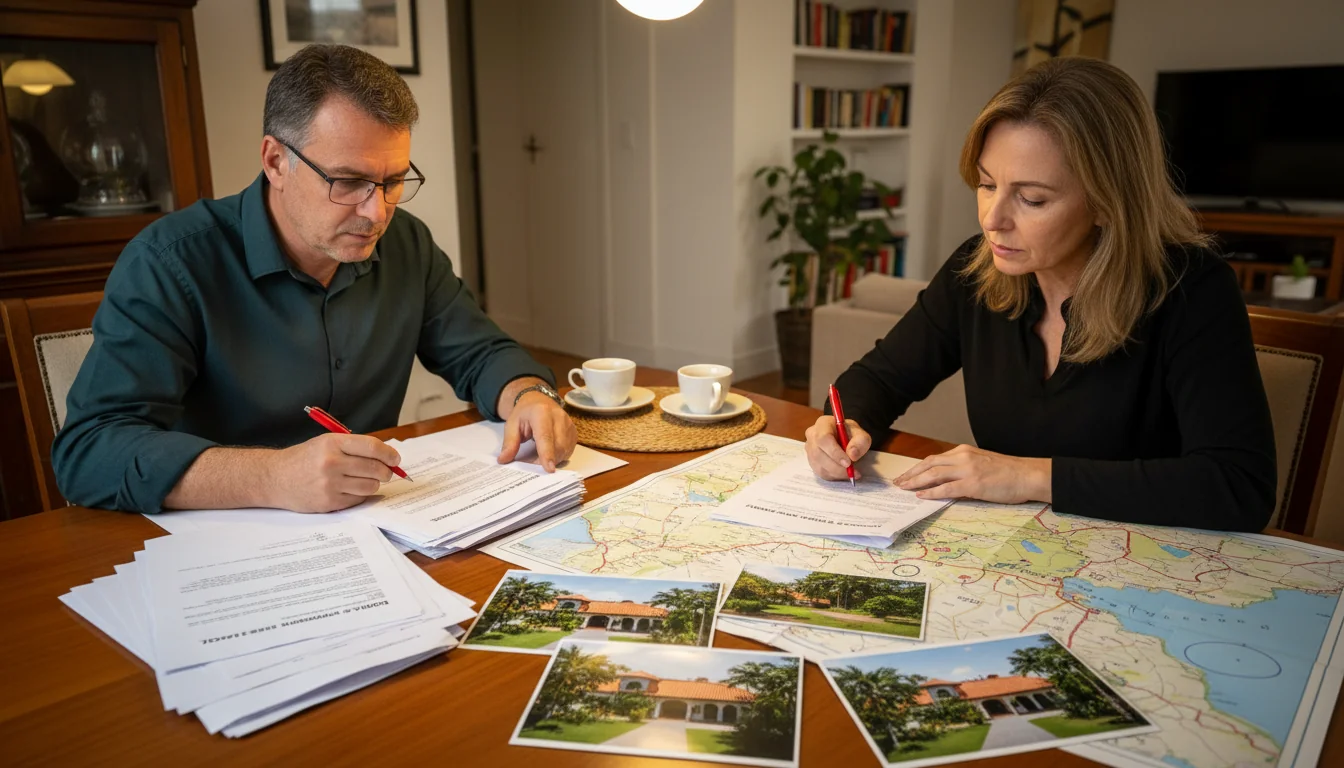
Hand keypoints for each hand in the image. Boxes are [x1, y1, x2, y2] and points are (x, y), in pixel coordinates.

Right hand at [266, 433, 399, 512]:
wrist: (275, 478)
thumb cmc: (304, 459)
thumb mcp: (326, 443)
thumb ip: (354, 447)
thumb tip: (386, 456)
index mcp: (333, 443)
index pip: (372, 447)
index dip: (389, 454)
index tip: (395, 459)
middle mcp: (332, 463)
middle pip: (375, 468)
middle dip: (386, 471)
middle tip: (387, 472)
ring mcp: (330, 484)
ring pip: (370, 486)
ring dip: (374, 483)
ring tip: (366, 479)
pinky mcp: (329, 502)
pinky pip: (358, 499)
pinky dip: (361, 495)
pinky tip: (352, 489)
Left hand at [499, 392, 576, 470]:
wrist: (538, 401)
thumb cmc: (524, 414)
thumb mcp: (511, 425)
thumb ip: (509, 443)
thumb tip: (504, 459)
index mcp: (541, 412)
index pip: (545, 436)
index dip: (547, 454)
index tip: (549, 469)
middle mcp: (559, 416)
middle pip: (558, 445)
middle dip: (548, 460)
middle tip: (534, 463)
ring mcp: (569, 423)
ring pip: (565, 449)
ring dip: (554, 459)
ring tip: (541, 455)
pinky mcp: (574, 431)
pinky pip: (569, 449)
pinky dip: (559, 456)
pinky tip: (550, 452)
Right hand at [805, 414, 872, 480]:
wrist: (845, 438)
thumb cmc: (851, 435)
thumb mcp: (861, 435)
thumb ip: (860, 442)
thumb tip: (852, 455)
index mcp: (823, 424)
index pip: (823, 439)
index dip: (835, 452)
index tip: (848, 463)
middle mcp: (812, 435)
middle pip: (818, 454)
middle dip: (836, 466)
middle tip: (851, 472)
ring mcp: (809, 449)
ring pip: (819, 466)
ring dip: (836, 473)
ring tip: (851, 473)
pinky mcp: (812, 461)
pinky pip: (820, 472)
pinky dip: (834, 476)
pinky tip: (844, 474)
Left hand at [894, 444, 1050, 503]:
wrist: (1029, 475)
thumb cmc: (1009, 472)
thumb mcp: (982, 464)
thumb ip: (964, 468)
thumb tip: (947, 480)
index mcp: (964, 451)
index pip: (934, 459)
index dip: (918, 467)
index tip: (907, 475)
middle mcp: (963, 457)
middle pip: (929, 464)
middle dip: (911, 474)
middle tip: (898, 482)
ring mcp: (968, 469)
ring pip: (934, 474)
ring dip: (916, 482)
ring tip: (904, 488)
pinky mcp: (973, 483)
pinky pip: (947, 488)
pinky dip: (932, 492)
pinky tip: (922, 496)